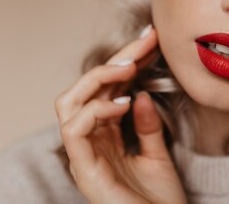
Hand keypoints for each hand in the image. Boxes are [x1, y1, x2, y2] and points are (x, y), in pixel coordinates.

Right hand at [55, 25, 187, 203]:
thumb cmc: (159, 202)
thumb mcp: (157, 154)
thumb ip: (148, 125)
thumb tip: (139, 94)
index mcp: (104, 137)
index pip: (107, 89)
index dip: (127, 61)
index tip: (152, 40)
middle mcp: (89, 142)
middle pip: (88, 88)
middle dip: (117, 59)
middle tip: (147, 40)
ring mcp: (83, 156)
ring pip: (68, 103)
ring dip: (99, 77)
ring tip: (131, 66)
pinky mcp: (83, 170)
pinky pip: (74, 130)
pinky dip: (96, 109)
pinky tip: (125, 102)